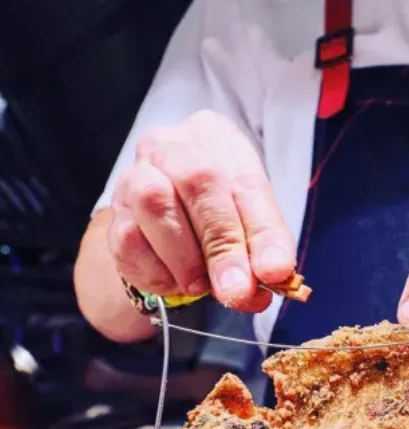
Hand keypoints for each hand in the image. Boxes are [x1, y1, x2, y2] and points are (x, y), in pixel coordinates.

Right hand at [109, 110, 294, 311]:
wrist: (173, 222)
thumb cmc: (224, 215)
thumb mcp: (255, 225)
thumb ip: (264, 250)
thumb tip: (272, 278)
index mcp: (218, 138)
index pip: (247, 183)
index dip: (263, 231)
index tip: (274, 271)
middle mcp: (172, 146)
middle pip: (198, 182)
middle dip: (222, 244)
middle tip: (237, 290)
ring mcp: (135, 175)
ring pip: (154, 203)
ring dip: (185, 257)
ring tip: (202, 285)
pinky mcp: (114, 213)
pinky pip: (129, 241)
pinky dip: (158, 271)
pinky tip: (175, 281)